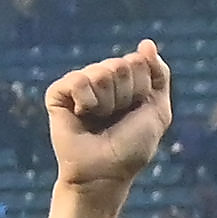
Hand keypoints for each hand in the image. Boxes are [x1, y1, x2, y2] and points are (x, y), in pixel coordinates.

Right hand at [47, 44, 172, 203]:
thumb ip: (159, 74)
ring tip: (98, 120)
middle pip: (121, 66)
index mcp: (126, 80)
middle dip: (125, 96)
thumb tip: (146, 43)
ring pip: (101, 73)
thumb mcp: (158, 111)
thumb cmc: (130, 148)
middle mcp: (102, 78)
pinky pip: (78, 80)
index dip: (141, 90)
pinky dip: (85, 101)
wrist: (103, 174)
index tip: (134, 112)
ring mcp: (80, 84)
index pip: (138, 62)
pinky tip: (81, 115)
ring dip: (106, 103)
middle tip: (115, 119)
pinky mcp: (58, 93)